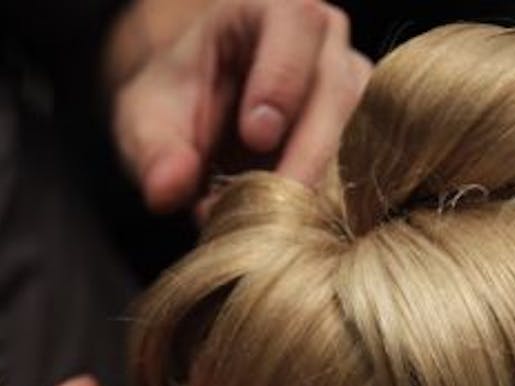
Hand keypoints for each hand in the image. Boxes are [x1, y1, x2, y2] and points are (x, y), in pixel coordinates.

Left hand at [106, 0, 371, 216]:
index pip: (296, 23)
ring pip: (365, 132)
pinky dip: (336, 204)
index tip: (257, 135)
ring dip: (324, 186)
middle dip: (309, 153)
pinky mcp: (367, 136)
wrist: (200, 120)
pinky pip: (369, 168)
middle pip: (339, 88)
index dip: (282, 78)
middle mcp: (325, 41)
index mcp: (272, 10)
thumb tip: (168, 191)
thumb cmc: (177, 103)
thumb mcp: (145, 120)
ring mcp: (353, 87)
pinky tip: (304, 233)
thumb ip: (154, 152)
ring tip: (279, 228)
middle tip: (274, 210)